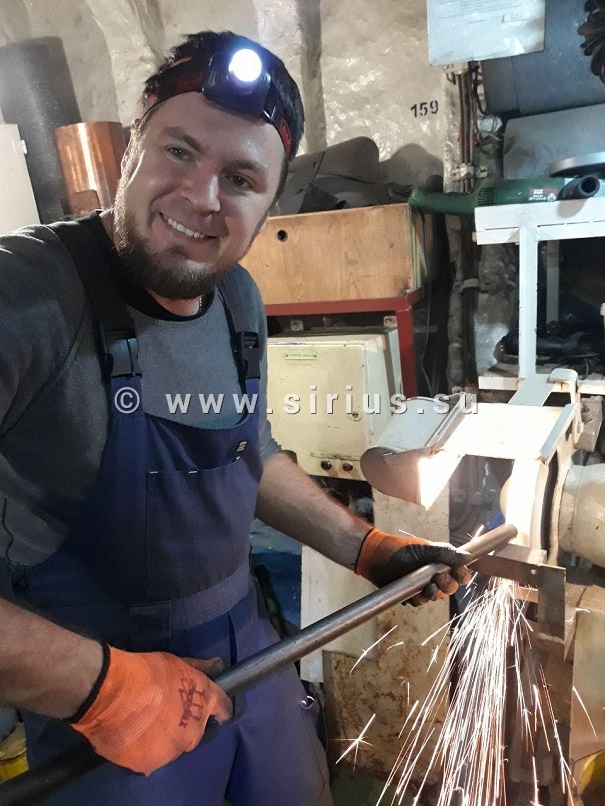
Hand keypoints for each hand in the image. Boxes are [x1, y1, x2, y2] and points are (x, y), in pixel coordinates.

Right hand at [72, 647, 231, 774]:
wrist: (112, 693)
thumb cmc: (145, 671)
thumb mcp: (175, 663)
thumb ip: (196, 670)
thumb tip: (215, 666)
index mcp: (204, 702)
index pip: (222, 709)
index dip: (218, 710)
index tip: (214, 711)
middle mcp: (193, 731)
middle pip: (194, 734)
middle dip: (183, 726)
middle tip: (162, 714)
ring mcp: (171, 751)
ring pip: (170, 749)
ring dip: (161, 740)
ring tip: (140, 726)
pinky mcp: (148, 765)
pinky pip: (145, 759)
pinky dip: (139, 750)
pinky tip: (127, 736)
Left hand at [355, 528, 470, 605]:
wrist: (378, 556)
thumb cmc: (402, 549)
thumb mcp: (426, 548)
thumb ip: (446, 552)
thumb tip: (467, 556)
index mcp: (441, 564)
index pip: (459, 574)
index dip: (462, 576)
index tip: (459, 574)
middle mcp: (435, 577)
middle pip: (450, 588)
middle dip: (447, 585)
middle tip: (439, 579)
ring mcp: (423, 587)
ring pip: (435, 597)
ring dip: (432, 593)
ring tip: (426, 587)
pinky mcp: (411, 595)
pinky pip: (419, 602)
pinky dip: (417, 598)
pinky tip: (412, 592)